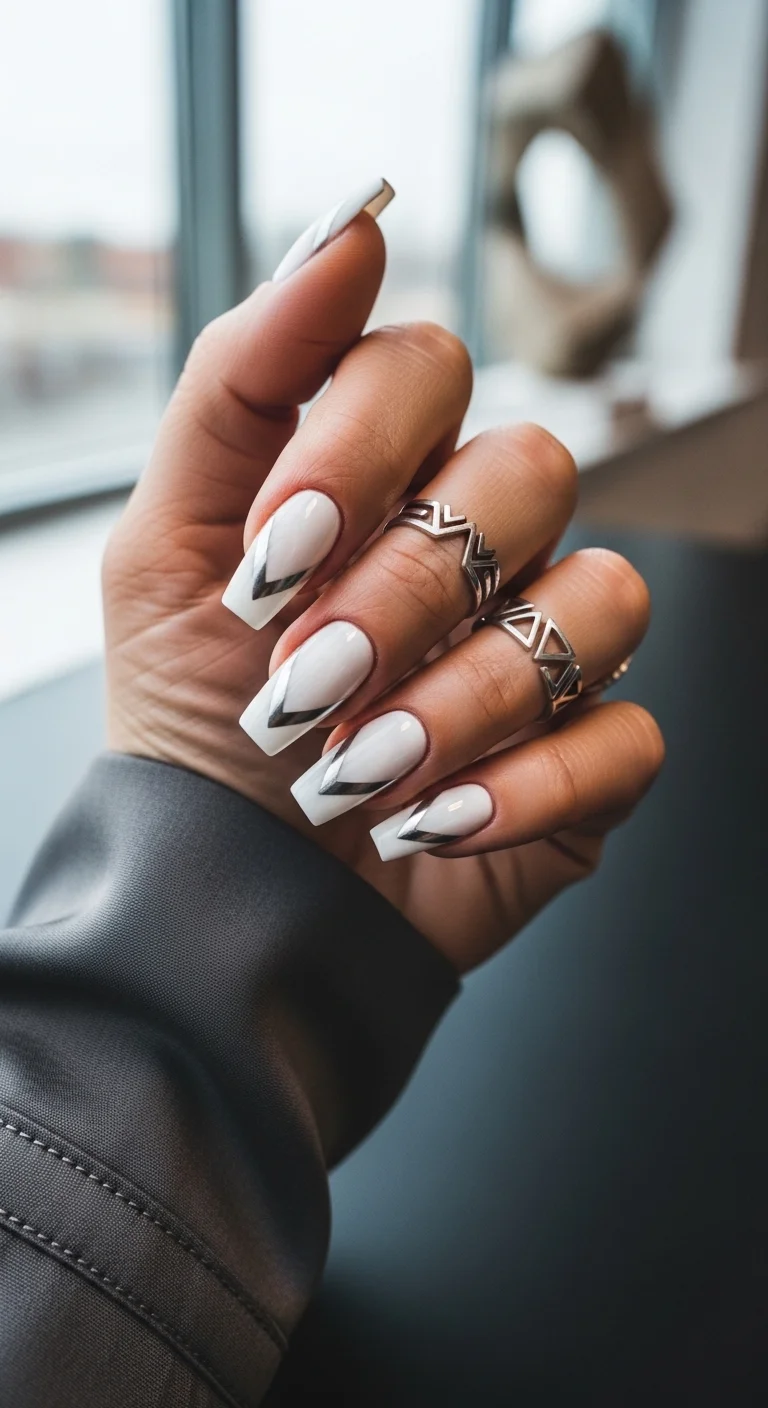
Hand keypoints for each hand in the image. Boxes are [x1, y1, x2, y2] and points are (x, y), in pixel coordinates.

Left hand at [104, 201, 662, 972]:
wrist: (230, 892)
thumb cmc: (195, 718)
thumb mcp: (164, 551)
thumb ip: (238, 384)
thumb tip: (352, 227)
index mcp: (387, 477)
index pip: (428, 368)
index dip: (359, 445)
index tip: (273, 552)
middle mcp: (484, 542)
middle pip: (528, 471)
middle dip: (401, 589)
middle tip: (305, 680)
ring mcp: (549, 644)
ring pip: (598, 599)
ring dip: (462, 697)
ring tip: (357, 770)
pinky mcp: (593, 756)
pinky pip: (626, 736)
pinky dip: (524, 788)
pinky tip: (430, 822)